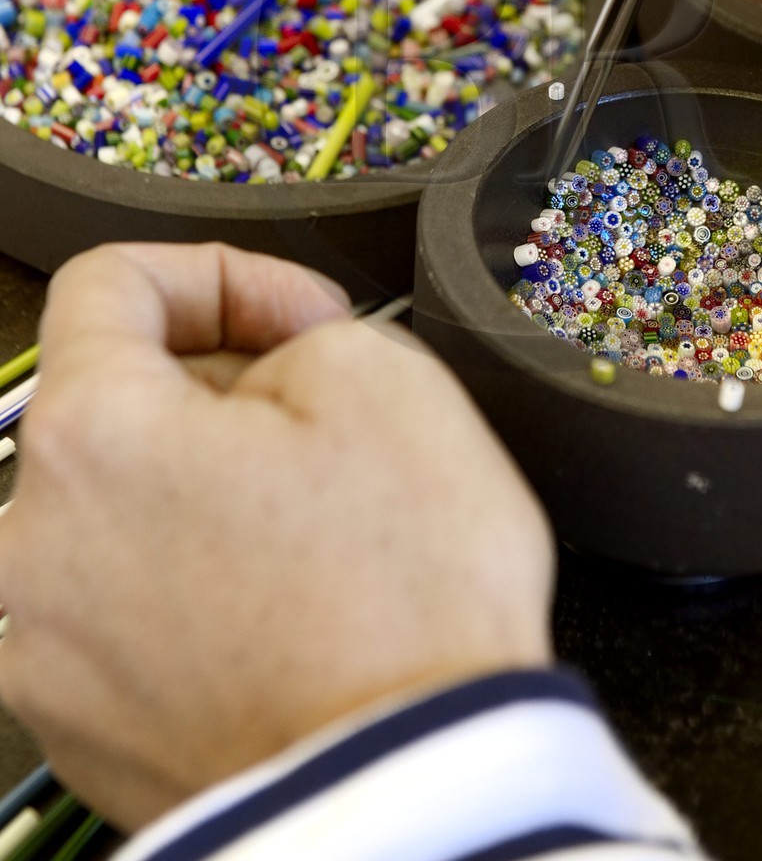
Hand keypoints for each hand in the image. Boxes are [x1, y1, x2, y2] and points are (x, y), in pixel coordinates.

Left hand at [0, 243, 553, 830]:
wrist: (415, 794)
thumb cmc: (403, 604)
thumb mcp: (383, 377)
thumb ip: (298, 329)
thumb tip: (271, 364)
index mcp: (89, 436)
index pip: (108, 283)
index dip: (225, 274)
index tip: (297, 316)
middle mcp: (30, 547)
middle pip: (119, 405)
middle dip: (229, 392)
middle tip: (333, 426)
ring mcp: (48, 654)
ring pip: (129, 510)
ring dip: (215, 491)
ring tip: (324, 531)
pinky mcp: (86, 731)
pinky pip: (134, 609)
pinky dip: (203, 585)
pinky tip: (295, 607)